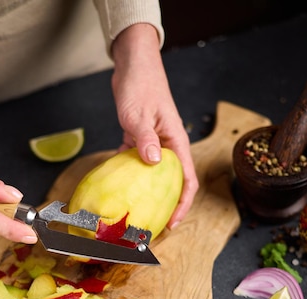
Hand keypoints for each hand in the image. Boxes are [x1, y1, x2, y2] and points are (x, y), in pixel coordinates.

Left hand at [111, 24, 198, 227]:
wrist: (133, 64)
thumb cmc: (141, 84)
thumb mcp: (140, 113)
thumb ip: (145, 138)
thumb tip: (154, 162)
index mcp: (177, 142)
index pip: (187, 180)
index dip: (183, 205)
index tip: (172, 223)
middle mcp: (169, 147)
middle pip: (173, 184)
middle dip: (167, 207)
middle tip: (153, 227)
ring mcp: (155, 145)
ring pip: (155, 177)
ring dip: (148, 194)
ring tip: (138, 214)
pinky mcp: (140, 141)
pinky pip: (137, 164)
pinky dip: (130, 176)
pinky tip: (119, 188)